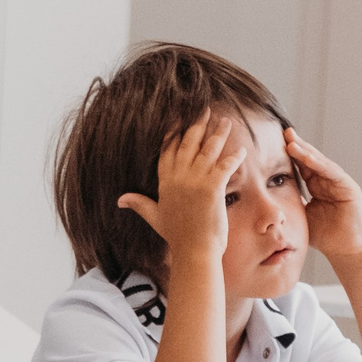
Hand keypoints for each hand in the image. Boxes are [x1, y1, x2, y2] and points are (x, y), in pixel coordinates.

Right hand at [117, 117, 245, 267]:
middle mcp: (178, 177)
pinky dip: (234, 156)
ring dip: (218, 133)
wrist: (194, 251)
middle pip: (188, 143)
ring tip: (225, 121)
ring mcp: (195, 180)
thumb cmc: (177, 237)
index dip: (175, 132)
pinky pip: (225, 165)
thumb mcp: (154, 216)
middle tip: (205, 110)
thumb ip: (139, 204)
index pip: (168, 149)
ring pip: (208, 149)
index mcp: (165, 181)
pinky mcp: (212, 187)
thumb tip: (119, 199)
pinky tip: (241, 149)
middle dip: (197, 124)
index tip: (180, 117)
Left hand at [286, 129, 361, 261]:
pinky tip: (308, 157)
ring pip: (320, 163)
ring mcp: (339, 183)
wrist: (345, 251)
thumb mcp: (301, 216)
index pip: (301, 167)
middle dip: (297, 146)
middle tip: (284, 132)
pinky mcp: (349, 188)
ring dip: (306, 152)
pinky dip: (320, 164)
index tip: (273, 143)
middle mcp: (328, 181)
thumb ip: (289, 205)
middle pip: (310, 160)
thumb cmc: (324, 237)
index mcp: (317, 186)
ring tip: (291, 142)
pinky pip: (332, 173)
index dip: (289, 156)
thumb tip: (265, 200)